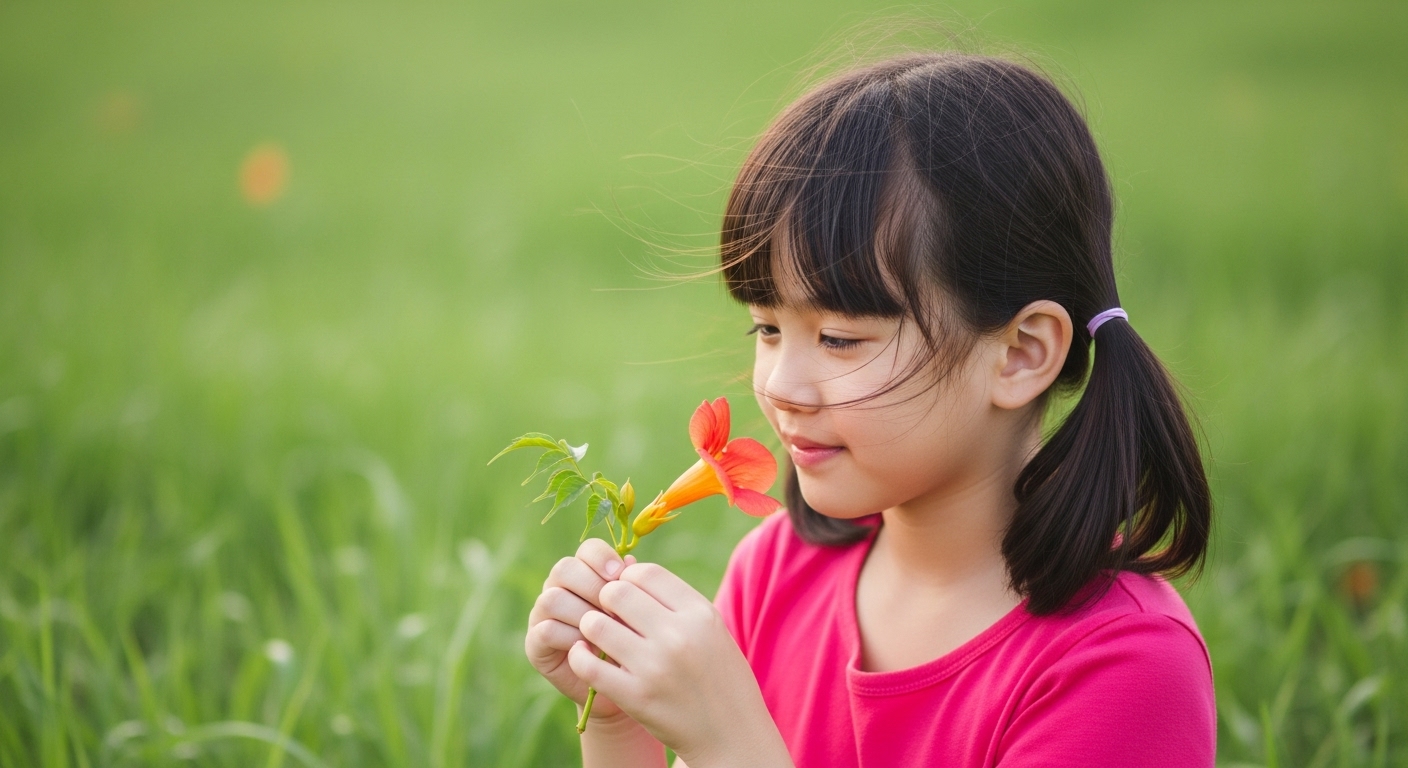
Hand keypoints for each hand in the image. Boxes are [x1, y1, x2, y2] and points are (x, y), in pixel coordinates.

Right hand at [525, 539, 637, 724]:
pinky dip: (570, 637)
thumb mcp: (636, 614)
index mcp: (586, 574)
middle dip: (591, 585)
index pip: (587, 550)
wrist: (620, 687)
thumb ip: (631, 589)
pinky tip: (591, 647)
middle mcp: (559, 588)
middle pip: (565, 568)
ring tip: (605, 631)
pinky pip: (546, 630)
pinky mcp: (534, 643)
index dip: (602, 557)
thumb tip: (632, 563)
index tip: (621, 574)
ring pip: (553, 598)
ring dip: (582, 614)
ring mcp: (543, 615)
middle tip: (613, 607)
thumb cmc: (632, 644)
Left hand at [567, 561, 792, 767]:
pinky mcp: (635, 697)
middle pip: (616, 592)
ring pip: (595, 624)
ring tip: (599, 637)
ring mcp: (655, 667)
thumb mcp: (713, 631)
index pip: (645, 572)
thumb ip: (677, 603)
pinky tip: (588, 658)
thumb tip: (629, 573)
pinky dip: (581, 657)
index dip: (628, 578)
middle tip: (609, 615)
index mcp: (700, 614)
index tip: (627, 594)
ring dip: (591, 628)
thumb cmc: (720, 678)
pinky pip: (588, 665)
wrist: (731, 735)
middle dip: (605, 600)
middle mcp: (678, 635)